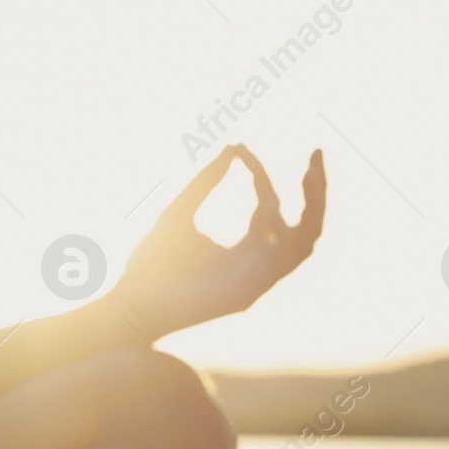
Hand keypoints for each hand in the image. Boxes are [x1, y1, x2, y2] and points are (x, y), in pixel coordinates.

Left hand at [114, 145, 324, 339]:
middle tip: (316, 154)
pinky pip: (282, 262)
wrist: (132, 303)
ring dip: (312, 207)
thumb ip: (205, 182)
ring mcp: (257, 280)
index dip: (259, 172)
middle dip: (316, 189)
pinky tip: (265, 207)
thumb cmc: (151, 264)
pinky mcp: (251, 293)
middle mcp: (258, 262)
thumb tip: (232, 145)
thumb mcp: (180, 212)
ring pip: (307, 243)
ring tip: (303, 176)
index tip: (242, 147)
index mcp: (245, 245)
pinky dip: (280, 232)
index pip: (268, 202)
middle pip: (306, 225)